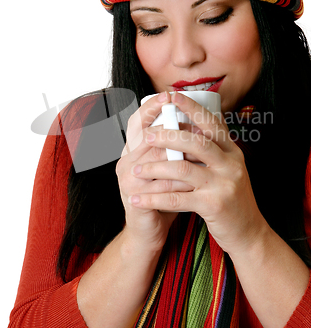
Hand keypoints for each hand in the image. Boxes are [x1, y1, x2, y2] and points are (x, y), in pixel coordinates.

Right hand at [116, 92, 193, 252]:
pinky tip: (197, 178)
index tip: (170, 95)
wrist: (149, 233)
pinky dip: (181, 179)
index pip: (136, 122)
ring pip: (156, 158)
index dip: (151, 108)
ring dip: (181, 154)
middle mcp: (125, 161)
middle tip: (195, 123)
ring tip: (203, 150)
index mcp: (132, 152)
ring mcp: (126, 179)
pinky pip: (160, 183)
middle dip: (173, 129)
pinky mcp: (134, 198)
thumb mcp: (168, 168)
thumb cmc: (163, 197)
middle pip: (148, 137)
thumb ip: (174, 148)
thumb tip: (198, 123)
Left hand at [128, 92, 266, 255]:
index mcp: (232, 153)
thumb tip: (187, 128)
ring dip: (154, 168)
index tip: (172, 96)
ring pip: (182, 169)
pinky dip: (154, 199)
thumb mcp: (228, 170)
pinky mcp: (213, 205)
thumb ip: (212, 151)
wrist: (249, 234)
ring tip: (136, 169)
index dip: (192, 109)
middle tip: (147, 135)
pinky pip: (177, 199)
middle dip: (168, 135)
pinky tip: (138, 200)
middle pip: (196, 142)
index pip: (212, 124)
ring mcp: (223, 185)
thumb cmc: (232, 200)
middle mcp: (231, 165)